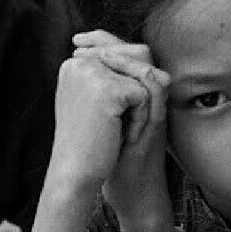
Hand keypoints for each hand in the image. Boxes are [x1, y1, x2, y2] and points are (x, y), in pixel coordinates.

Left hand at [71, 31, 171, 224]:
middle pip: (139, 52)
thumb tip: (72, 77)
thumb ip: (95, 100)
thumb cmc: (113, 159)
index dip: (102, 41)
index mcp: (135, 95)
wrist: (132, 191)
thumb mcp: (100, 123)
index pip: (124, 54)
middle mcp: (149, 98)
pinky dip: (134, 79)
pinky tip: (108, 76)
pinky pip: (155, 90)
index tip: (75, 40)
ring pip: (148, 67)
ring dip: (121, 58)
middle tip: (77, 43)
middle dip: (108, 42)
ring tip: (91, 57)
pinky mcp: (158, 123)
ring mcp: (156, 109)